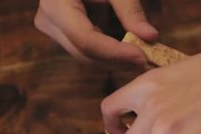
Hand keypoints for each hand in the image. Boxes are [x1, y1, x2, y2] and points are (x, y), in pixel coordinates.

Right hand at [34, 0, 157, 63]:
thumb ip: (130, 10)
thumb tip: (151, 36)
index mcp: (56, 5)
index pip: (86, 40)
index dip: (115, 53)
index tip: (142, 56)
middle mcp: (49, 22)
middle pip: (86, 53)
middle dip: (118, 61)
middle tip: (150, 60)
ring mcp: (53, 30)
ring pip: (87, 57)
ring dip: (116, 61)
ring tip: (145, 57)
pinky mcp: (63, 34)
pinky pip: (88, 51)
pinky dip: (111, 55)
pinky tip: (131, 52)